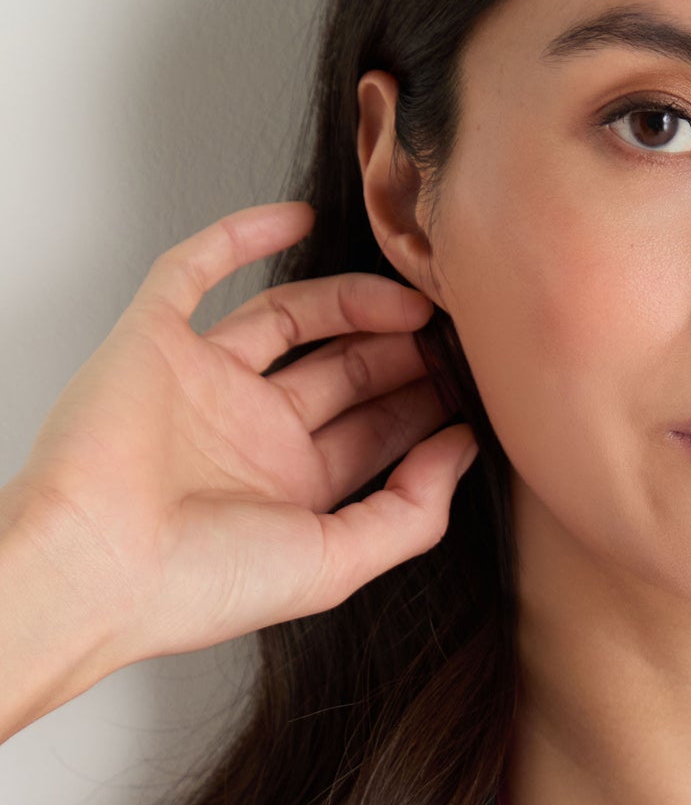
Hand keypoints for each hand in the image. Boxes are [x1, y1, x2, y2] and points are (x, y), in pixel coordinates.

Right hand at [1, 199, 476, 690]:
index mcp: (294, 491)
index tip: (482, 387)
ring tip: (413, 299)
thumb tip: (463, 450)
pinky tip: (300, 218)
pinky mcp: (154, 341)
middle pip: (345, 372)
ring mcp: (205, 384)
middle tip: (457, 335)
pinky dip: (243, 238)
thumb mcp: (338, 564)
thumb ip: (411, 512)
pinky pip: (197, 271)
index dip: (430, 405)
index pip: (376, 432)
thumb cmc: (200, 585)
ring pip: (291, 319)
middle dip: (404, 353)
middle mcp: (252, 435)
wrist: (95, 565)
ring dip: (354, 303)